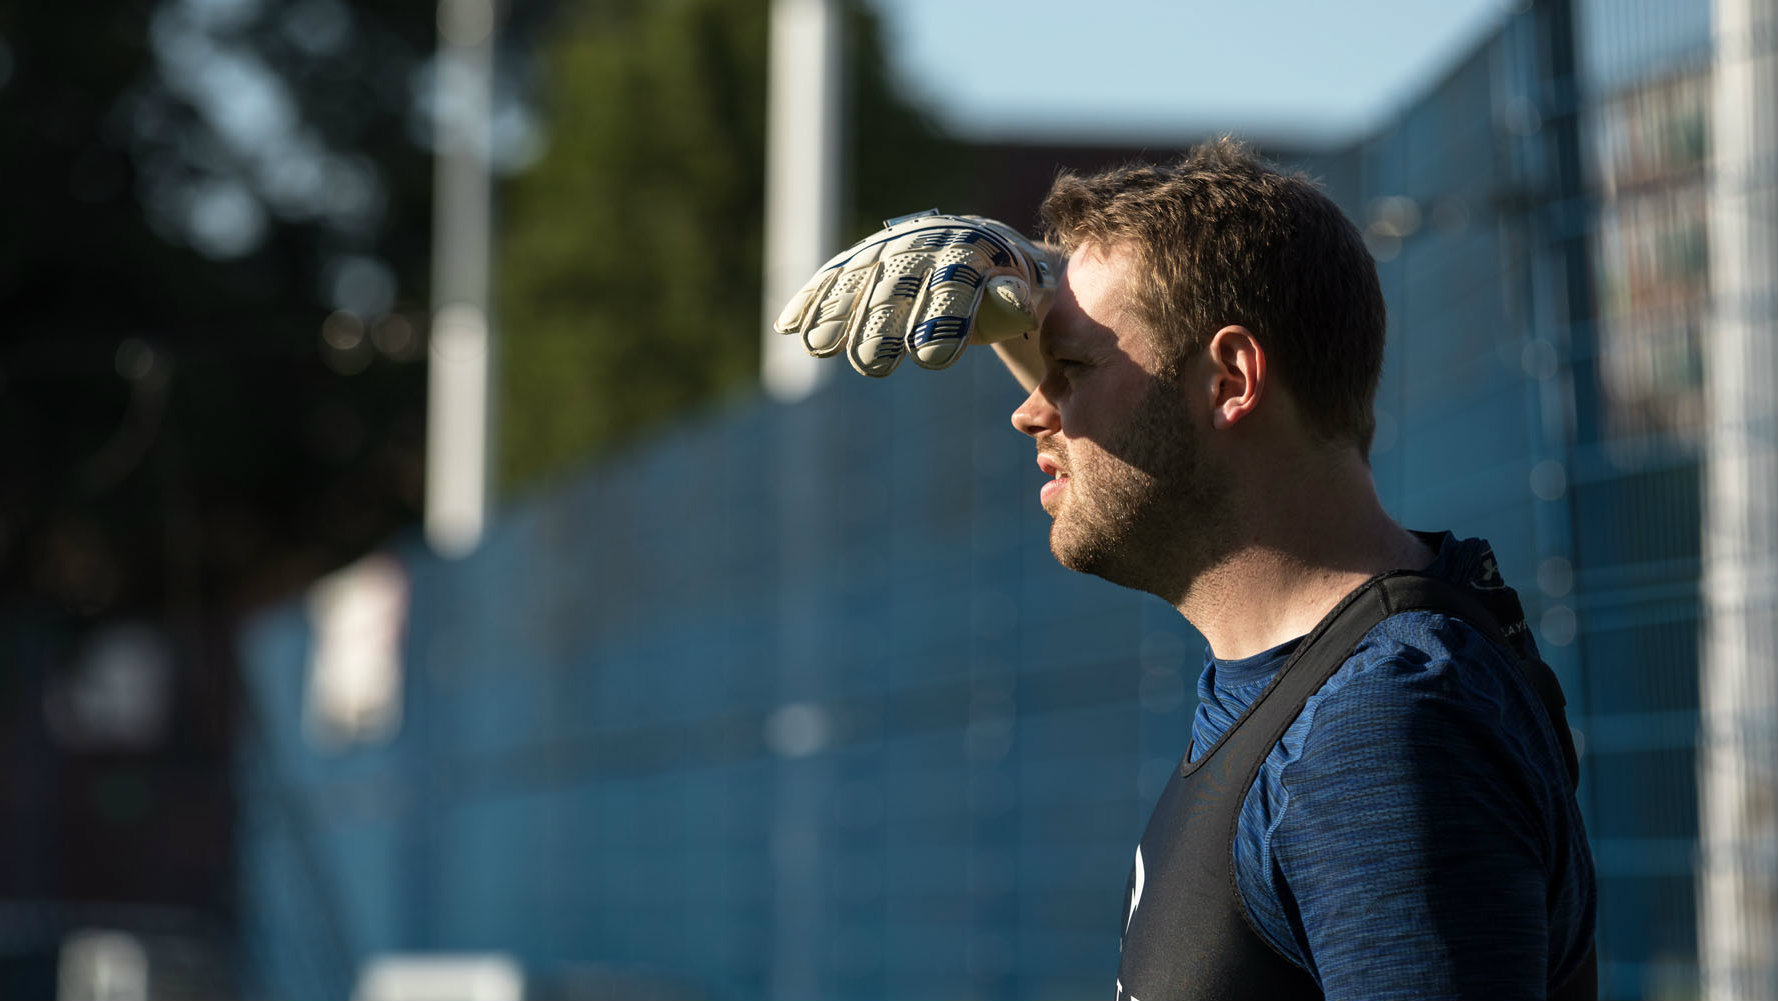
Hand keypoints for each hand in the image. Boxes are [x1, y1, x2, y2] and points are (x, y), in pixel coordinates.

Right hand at [773, 210, 1057, 376]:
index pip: (954, 288)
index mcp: (967, 253)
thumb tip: (1016, 304)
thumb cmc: (1000, 283)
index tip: (932, 360)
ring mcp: (885, 251)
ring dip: (837, 315)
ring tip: (820, 347)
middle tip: (874, 367)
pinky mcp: (859, 261)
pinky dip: (809, 301)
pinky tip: (787, 327)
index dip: (944, 322)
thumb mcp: (1019, 290)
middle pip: (898, 290)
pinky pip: (831, 279)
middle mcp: (921, 246)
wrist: (976, 245)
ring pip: (859, 283)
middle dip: (883, 327)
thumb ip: (1011, 301)